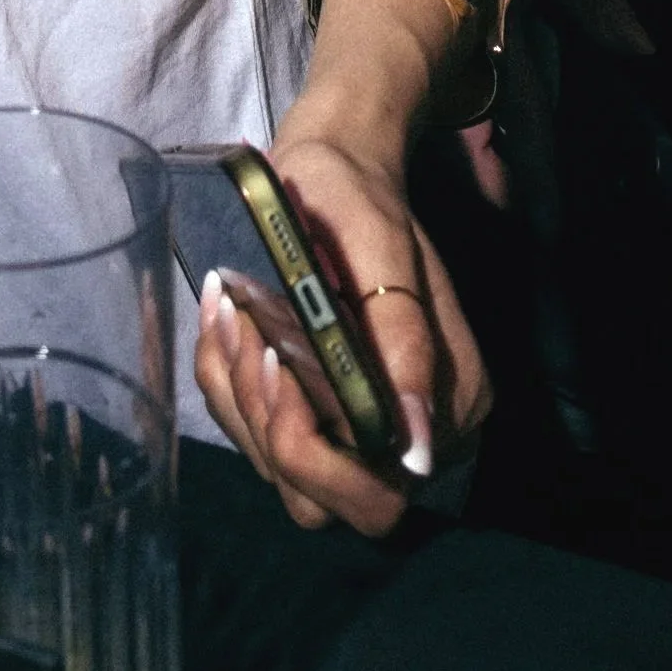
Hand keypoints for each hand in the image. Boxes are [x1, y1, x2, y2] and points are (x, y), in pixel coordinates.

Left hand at [191, 123, 487, 537]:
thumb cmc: (360, 200)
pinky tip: (224, 314)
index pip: (377, 496)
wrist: (334, 169)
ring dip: (237, 395)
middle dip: (267, 426)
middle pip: (319, 501)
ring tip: (231, 305)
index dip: (313, 453)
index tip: (276, 360)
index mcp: (447, 406)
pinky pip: (252, 429)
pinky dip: (224, 378)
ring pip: (274, 469)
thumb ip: (404, 345)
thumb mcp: (384, 252)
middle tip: (246, 330)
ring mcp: (353, 428)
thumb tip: (415, 450)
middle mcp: (404, 438)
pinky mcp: (312, 410)